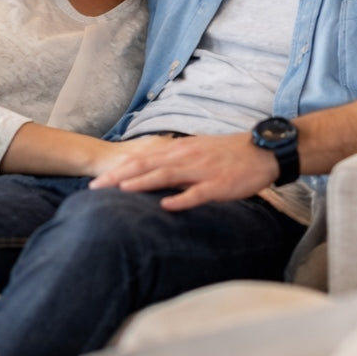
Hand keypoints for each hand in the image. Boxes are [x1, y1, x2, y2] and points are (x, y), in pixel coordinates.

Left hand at [89, 133, 278, 211]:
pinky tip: (166, 206)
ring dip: (142, 183)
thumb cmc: (227, 155)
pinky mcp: (218, 184)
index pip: (141, 158)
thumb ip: (174, 162)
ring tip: (120, 191)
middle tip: (95, 188)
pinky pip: (198, 192)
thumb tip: (151, 173)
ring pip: (166, 175)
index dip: (117, 169)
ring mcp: (201, 169)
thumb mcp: (196, 152)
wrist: (261, 151)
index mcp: (179, 149)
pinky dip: (181, 199)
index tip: (96, 180)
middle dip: (119, 176)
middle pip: (146, 165)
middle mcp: (185, 156)